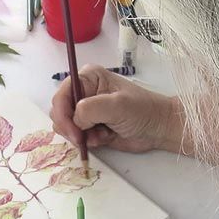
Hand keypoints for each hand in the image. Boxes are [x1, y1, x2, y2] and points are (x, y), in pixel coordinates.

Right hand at [50, 64, 183, 153]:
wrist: (159, 128)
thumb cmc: (143, 111)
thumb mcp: (117, 105)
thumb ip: (91, 109)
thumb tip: (75, 120)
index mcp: (88, 78)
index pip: (61, 95)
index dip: (62, 113)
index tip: (73, 130)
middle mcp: (83, 92)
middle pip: (59, 111)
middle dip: (70, 127)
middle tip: (84, 137)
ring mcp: (85, 110)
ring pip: (65, 126)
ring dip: (80, 135)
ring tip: (101, 135)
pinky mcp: (89, 126)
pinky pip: (75, 136)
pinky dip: (87, 141)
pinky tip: (104, 138)